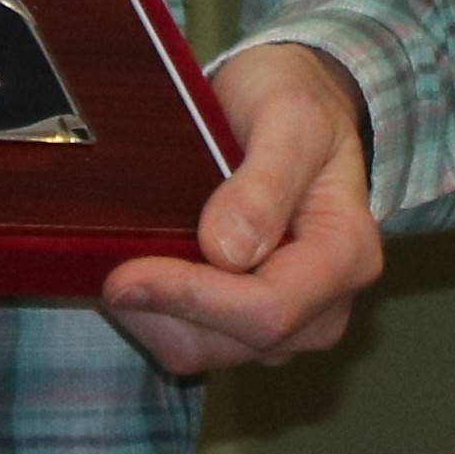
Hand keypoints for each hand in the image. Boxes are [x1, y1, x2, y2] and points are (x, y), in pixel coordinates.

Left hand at [98, 42, 383, 376]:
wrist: (291, 108)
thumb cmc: (292, 102)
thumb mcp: (288, 116)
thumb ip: (266, 181)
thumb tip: (229, 252)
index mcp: (346, 255)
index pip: (270, 308)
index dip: (193, 298)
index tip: (123, 277)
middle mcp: (325, 304)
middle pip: (239, 341)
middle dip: (166, 309)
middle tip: (108, 264)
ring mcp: (290, 320)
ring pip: (209, 351)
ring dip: (156, 317)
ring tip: (121, 262)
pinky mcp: (250, 322)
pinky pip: (195, 341)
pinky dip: (156, 315)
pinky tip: (137, 269)